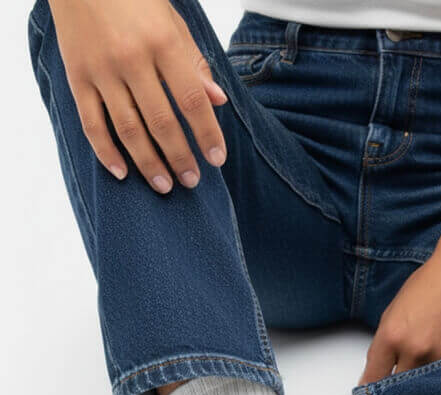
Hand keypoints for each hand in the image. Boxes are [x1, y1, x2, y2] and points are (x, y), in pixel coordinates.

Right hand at [49, 0, 227, 191]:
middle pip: (162, 122)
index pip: (192, 100)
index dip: (208, 134)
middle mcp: (132, 59)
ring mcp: (102, 70)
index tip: (217, 160)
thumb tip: (218, 101)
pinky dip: (106, 152)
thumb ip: (194, 63)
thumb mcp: (172, 22)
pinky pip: (92, 124)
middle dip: (180, 157)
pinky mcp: (77, 77)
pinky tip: (122, 173)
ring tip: (165, 185)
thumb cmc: (135, 0)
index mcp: (163, 43)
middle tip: (192, 181)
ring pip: (128, 129)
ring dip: (149, 163)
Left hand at [360, 230, 440, 382]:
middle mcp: (415, 349)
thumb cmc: (430, 284)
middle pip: (398, 390)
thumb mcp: (393, 312)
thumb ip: (383, 346)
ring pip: (425, 389)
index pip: (374, 379)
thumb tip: (376, 373)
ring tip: (421, 385)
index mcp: (392, 336)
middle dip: (396, 394)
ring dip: (421, 390)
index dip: (371, 392)